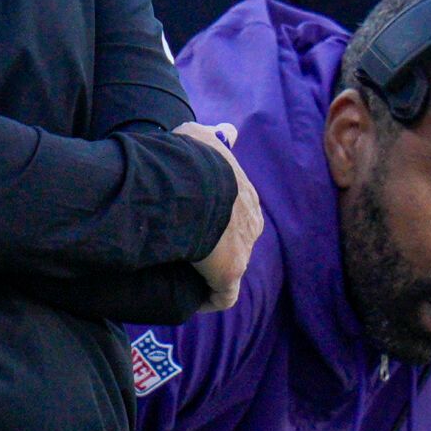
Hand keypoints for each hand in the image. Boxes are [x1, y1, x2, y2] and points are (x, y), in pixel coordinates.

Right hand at [175, 122, 262, 311]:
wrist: (194, 186)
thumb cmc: (193, 160)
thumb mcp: (198, 136)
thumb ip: (209, 135)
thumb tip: (219, 132)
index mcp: (246, 196)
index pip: (235, 210)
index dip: (215, 216)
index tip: (193, 218)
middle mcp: (250, 225)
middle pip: (234, 240)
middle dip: (215, 245)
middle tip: (183, 245)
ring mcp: (242, 252)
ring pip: (228, 267)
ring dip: (209, 271)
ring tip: (180, 270)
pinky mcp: (229, 276)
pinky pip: (222, 296)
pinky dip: (208, 298)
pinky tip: (190, 298)